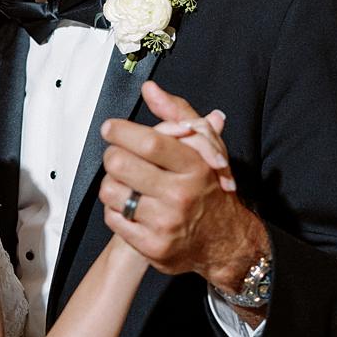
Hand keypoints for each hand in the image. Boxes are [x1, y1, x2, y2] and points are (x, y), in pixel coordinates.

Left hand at [100, 82, 268, 300]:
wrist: (225, 242)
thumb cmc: (208, 189)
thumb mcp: (204, 148)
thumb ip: (177, 115)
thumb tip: (150, 89)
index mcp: (195, 167)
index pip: (150, 143)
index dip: (122, 131)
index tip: (110, 128)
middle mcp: (180, 195)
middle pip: (121, 164)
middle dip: (113, 155)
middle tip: (117, 155)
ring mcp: (164, 223)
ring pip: (111, 191)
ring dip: (112, 183)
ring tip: (126, 183)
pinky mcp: (151, 247)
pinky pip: (112, 218)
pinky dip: (115, 209)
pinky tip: (129, 205)